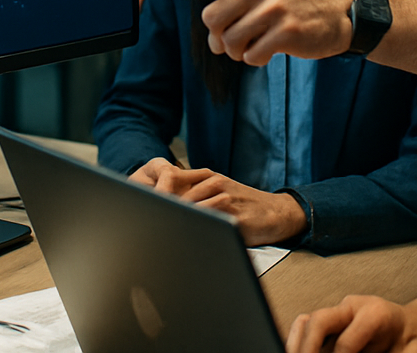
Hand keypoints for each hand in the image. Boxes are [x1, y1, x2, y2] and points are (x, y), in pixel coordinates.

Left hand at [131, 160, 306, 245]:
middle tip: (146, 227)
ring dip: (177, 223)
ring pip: (191, 211)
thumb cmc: (244, 204)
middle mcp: (213, 184)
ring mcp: (224, 199)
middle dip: (162, 212)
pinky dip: (198, 232)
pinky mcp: (234, 217)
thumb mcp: (218, 189)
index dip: (155, 196)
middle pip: (176, 197)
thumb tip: (163, 204)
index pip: (170, 180)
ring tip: (162, 236)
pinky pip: (211, 224)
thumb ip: (193, 193)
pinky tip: (190, 240)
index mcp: (205, 176)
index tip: (141, 210)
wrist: (275, 212)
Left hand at [155, 0, 351, 64]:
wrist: (335, 16)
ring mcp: (275, 7)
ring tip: (252, 45)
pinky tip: (269, 50)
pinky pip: (251, 56)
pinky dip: (255, 60)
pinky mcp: (288, 31)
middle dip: (218, 36)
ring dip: (236, 51)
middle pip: (212, 18)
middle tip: (234, 39)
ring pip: (230, 41)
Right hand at [285, 295, 416, 352]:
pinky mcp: (332, 322)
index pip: (347, 341)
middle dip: (308, 348)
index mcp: (375, 313)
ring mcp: (339, 313)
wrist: (414, 326)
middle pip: (320, 320)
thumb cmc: (415, 338)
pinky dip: (298, 341)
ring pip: (308, 322)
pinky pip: (307, 326)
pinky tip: (297, 352)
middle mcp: (353, 308)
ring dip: (297, 345)